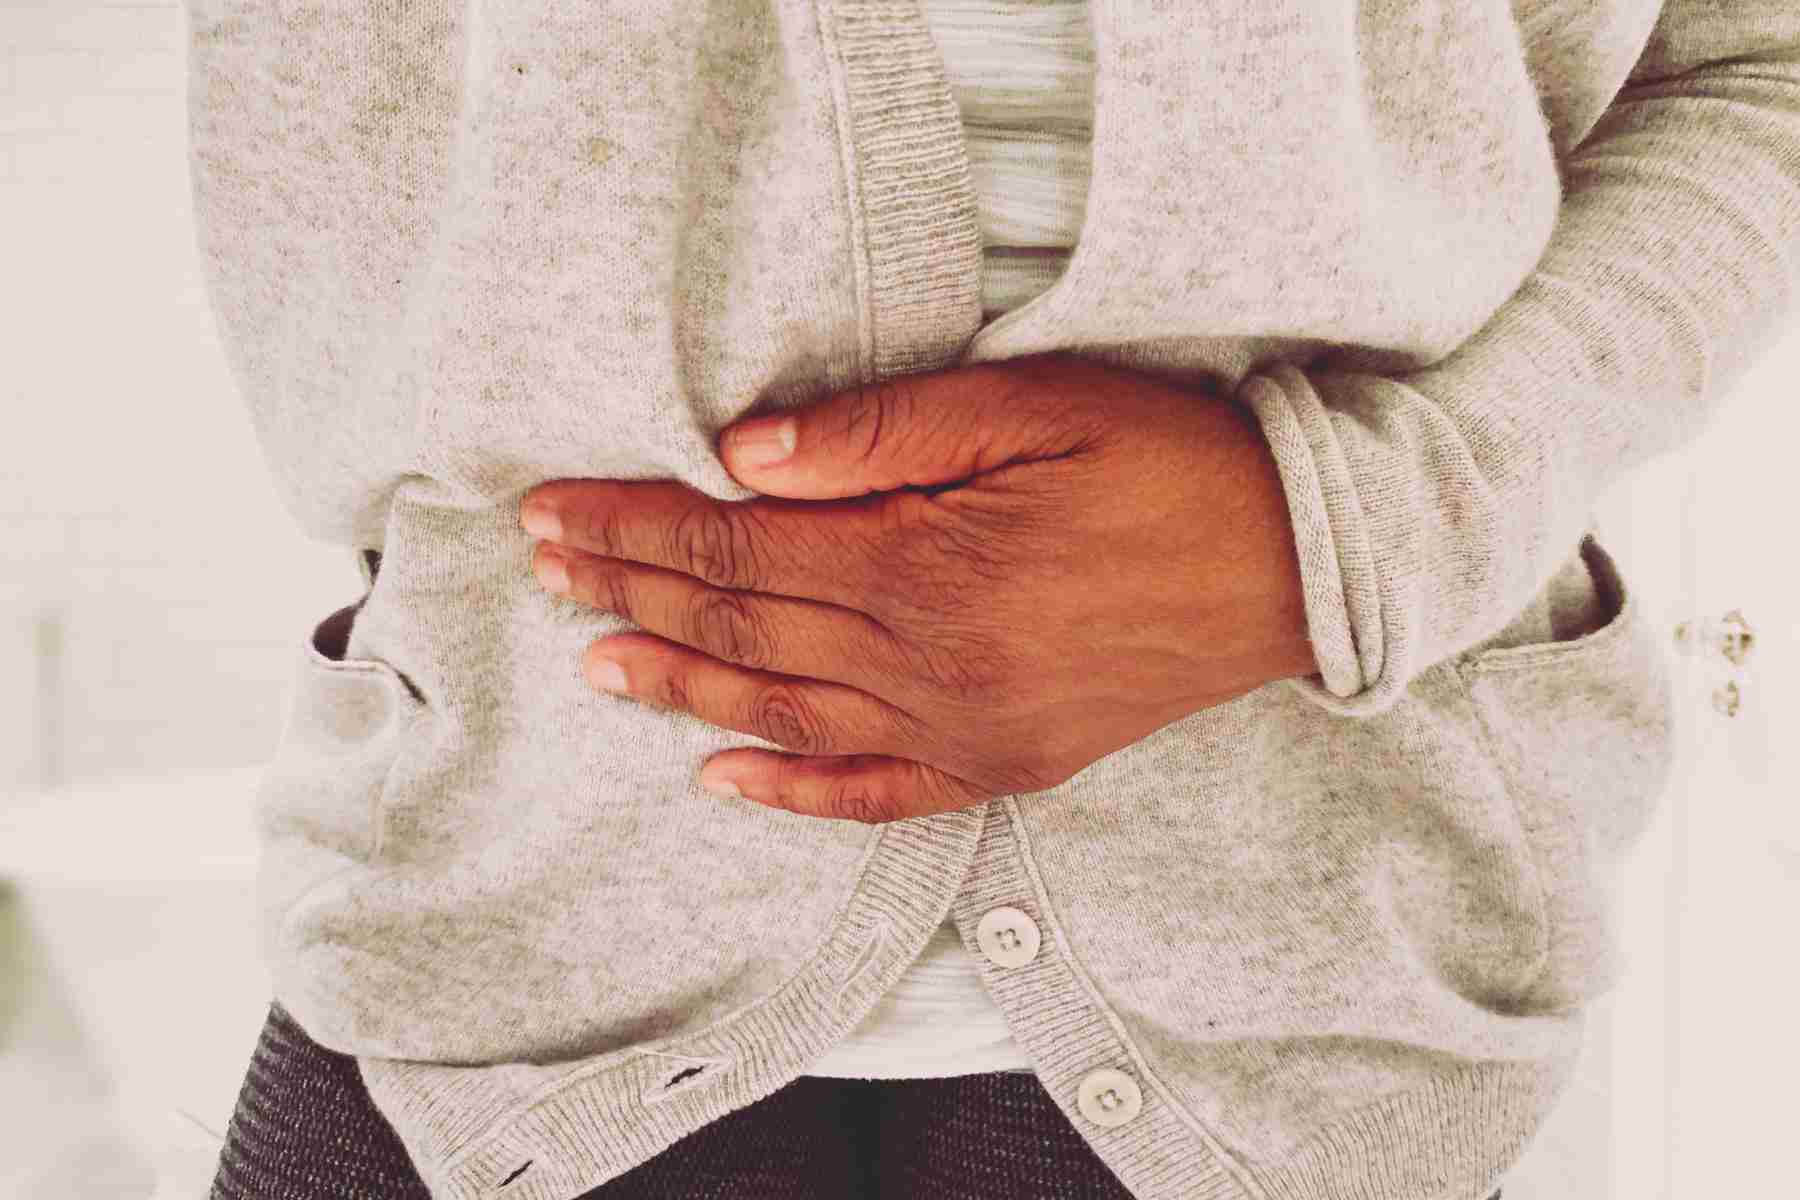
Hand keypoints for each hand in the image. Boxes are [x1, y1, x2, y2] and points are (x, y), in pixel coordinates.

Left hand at [520, 352, 1315, 823]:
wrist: (1300, 567)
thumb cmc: (1172, 465)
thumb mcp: (1035, 409)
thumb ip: (883, 435)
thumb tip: (745, 455)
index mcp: (928, 567)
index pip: (739, 550)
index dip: (636, 529)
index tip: (554, 512)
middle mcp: (931, 666)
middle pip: (744, 629)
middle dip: (632, 591)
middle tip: (542, 569)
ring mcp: (965, 731)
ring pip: (785, 712)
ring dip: (682, 685)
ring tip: (596, 660)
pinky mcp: (1004, 766)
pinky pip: (876, 795)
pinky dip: (793, 790)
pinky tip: (722, 777)